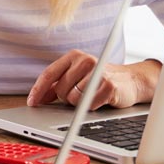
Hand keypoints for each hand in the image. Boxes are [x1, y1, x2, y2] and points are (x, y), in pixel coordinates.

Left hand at [26, 51, 160, 109]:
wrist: (131, 81)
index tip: (32, 102)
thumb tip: (37, 97)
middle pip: (60, 89)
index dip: (38, 90)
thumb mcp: (77, 76)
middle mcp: (85, 60)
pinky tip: (99, 100)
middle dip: (65, 97)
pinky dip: (91, 106)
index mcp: (73, 56)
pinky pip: (88, 104)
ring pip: (72, 98)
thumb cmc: (99, 80)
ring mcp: (97, 72)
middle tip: (78, 95)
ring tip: (90, 96)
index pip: (49, 74)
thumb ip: (57, 84)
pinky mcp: (108, 85)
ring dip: (79, 103)